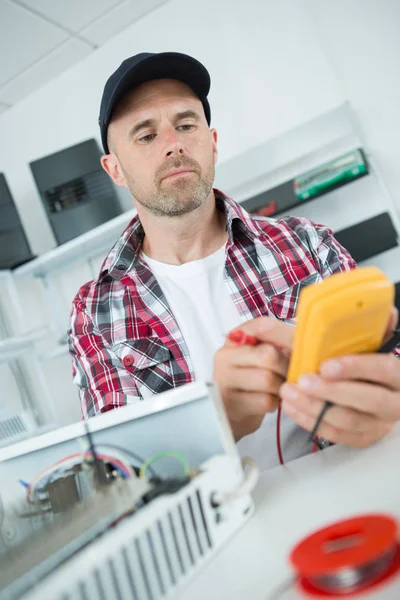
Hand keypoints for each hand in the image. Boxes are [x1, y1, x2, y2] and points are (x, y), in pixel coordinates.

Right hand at [213, 317, 293, 441]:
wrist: (236, 411)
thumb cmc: (256, 377)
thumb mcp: (266, 355)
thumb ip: (282, 343)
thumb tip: (308, 342)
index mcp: (236, 337)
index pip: (263, 327)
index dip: (286, 336)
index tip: (300, 348)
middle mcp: (224, 355)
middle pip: (268, 355)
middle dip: (286, 367)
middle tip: (290, 374)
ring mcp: (224, 380)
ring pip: (267, 379)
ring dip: (281, 387)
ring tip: (280, 388)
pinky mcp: (230, 404)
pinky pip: (265, 401)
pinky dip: (274, 403)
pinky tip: (270, 401)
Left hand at [280, 309, 399, 446]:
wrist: (368, 388)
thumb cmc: (361, 361)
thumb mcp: (365, 343)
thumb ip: (368, 326)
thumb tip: (384, 308)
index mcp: (398, 374)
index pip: (384, 369)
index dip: (355, 367)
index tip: (325, 365)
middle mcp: (394, 401)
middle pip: (368, 400)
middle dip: (331, 391)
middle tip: (302, 381)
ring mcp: (379, 423)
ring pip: (348, 421)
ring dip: (314, 407)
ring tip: (288, 392)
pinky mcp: (363, 438)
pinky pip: (336, 435)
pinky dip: (310, 421)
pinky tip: (292, 407)